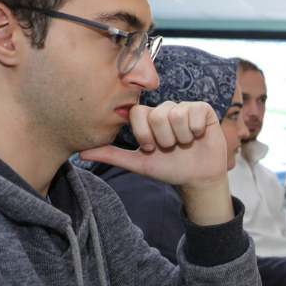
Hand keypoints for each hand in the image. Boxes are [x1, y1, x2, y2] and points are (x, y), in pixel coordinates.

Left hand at [79, 102, 233, 225]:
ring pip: (176, 115)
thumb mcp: (137, 163)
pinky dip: (195, 130)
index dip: (144, 133)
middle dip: (164, 139)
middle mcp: (165, 109)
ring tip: (185, 143)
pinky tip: (197, 136)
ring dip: (181, 137)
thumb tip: (80, 152)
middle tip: (170, 147)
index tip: (150, 148)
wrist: (197, 178)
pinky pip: (195, 111)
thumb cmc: (168, 168)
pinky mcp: (204, 110)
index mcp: (148, 118)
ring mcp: (185, 108)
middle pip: (157, 115)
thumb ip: (111, 154)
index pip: (138, 113)